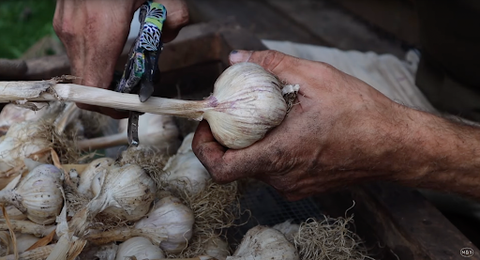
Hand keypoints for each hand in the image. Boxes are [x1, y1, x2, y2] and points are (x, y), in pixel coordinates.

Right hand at [53, 0, 188, 117]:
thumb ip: (174, 20)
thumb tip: (168, 39)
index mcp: (101, 31)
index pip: (94, 90)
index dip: (111, 108)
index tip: (129, 109)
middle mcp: (76, 32)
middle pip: (86, 84)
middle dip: (110, 94)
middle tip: (134, 92)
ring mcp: (65, 25)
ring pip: (81, 68)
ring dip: (103, 75)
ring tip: (127, 68)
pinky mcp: (62, 18)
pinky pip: (77, 50)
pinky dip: (95, 58)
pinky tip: (114, 48)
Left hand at [192, 50, 446, 199]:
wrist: (396, 146)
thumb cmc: (361, 115)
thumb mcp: (315, 78)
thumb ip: (271, 64)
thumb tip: (238, 57)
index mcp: (278, 156)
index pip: (221, 169)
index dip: (203, 149)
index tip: (207, 127)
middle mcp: (282, 179)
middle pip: (236, 164)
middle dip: (228, 137)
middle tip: (233, 111)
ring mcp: (294, 186)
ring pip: (256, 166)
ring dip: (251, 141)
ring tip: (264, 114)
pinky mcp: (305, 185)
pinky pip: (275, 169)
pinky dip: (270, 149)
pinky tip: (286, 127)